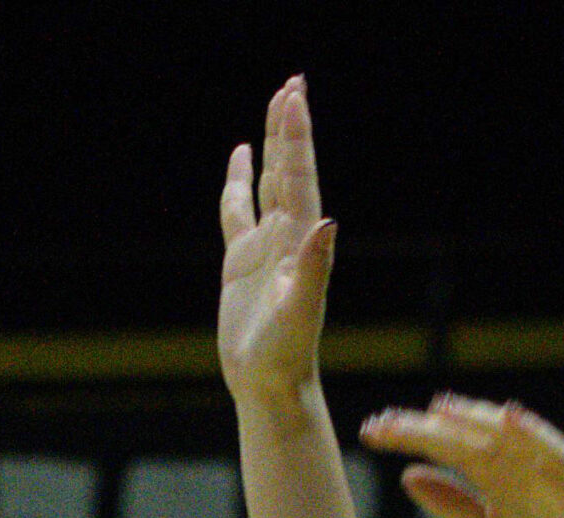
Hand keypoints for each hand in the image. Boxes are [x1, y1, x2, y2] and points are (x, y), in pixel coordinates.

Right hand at [218, 75, 336, 405]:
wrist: (271, 387)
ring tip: (275, 106)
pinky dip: (240, 181)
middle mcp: (287, 239)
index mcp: (301, 244)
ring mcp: (264, 248)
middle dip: (289, 128)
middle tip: (292, 84)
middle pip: (288, 170)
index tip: (294, 95)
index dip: (296, 137)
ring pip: (267, 184)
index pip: (298, 178)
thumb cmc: (286, 357)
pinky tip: (240, 159)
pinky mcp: (241, 263)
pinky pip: (237, 210)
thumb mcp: (299, 312)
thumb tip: (326, 223)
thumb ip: (314, 268)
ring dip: (271, 147)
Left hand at [360, 396, 563, 517]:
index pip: (443, 448)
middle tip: (386, 421)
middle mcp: (513, 459)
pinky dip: (532, 432)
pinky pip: (551, 447)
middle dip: (427, 426)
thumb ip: (453, 505)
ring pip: (502, 433)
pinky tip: (508, 419)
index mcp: (490, 474)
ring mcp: (544, 461)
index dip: (409, 438)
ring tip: (440, 409)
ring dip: (473, 418)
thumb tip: (406, 476)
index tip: (370, 433)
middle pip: (463, 434)